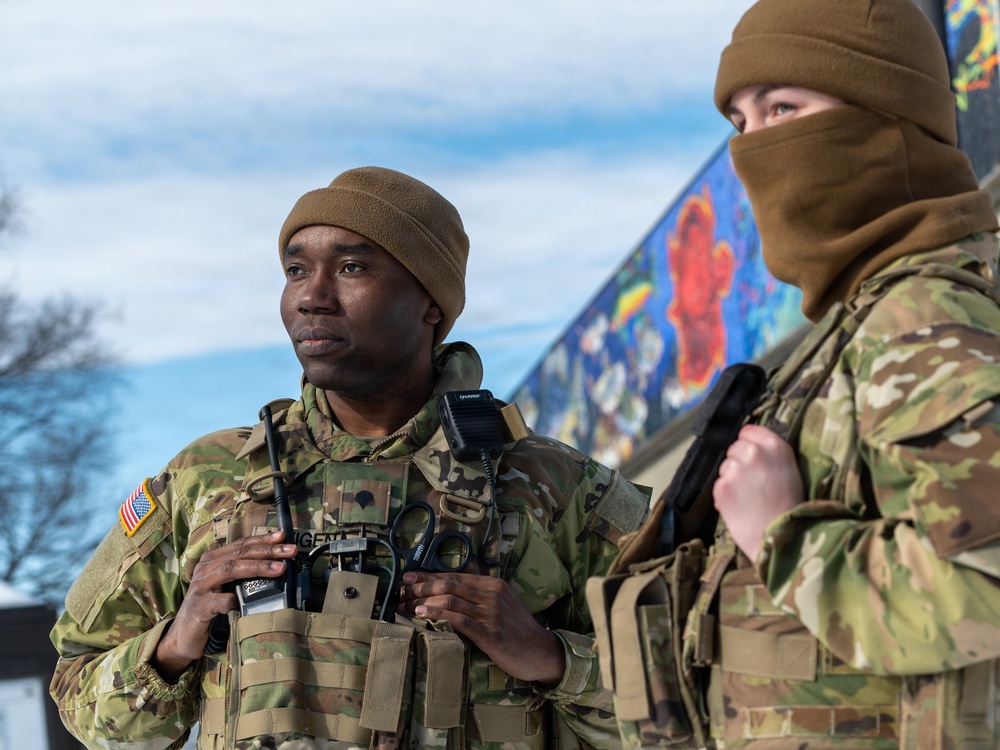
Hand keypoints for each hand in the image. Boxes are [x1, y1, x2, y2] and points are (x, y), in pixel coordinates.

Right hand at [153, 530, 297, 680]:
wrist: (184, 636)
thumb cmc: (211, 608)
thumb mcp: (226, 587)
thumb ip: (243, 575)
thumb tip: (277, 566)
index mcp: (213, 560)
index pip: (241, 544)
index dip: (262, 539)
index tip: (283, 536)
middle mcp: (205, 568)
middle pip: (240, 553)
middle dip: (267, 550)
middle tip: (290, 551)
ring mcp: (200, 586)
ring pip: (230, 569)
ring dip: (257, 567)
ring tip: (280, 569)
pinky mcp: (199, 607)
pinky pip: (220, 600)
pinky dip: (234, 600)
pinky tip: (246, 602)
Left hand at [397, 571, 565, 685]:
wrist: (541, 652)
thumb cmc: (518, 631)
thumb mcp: (502, 605)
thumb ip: (479, 597)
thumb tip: (448, 595)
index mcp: (493, 585)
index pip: (454, 576)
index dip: (428, 576)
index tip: (408, 578)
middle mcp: (491, 594)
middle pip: (448, 584)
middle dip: (420, 587)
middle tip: (400, 591)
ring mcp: (491, 613)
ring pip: (450, 599)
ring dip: (423, 601)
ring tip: (404, 604)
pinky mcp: (489, 632)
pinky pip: (458, 619)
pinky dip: (437, 613)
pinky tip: (423, 613)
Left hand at [713, 425, 803, 560]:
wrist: (782, 539)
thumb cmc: (790, 507)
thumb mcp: (790, 470)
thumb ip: (770, 454)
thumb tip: (748, 444)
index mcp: (775, 446)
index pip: (747, 431)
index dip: (748, 444)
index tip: (753, 457)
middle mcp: (753, 453)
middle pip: (733, 448)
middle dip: (739, 462)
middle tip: (753, 483)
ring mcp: (735, 469)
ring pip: (725, 467)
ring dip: (731, 480)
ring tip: (749, 498)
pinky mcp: (721, 487)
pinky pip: (718, 485)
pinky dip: (725, 496)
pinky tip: (740, 507)